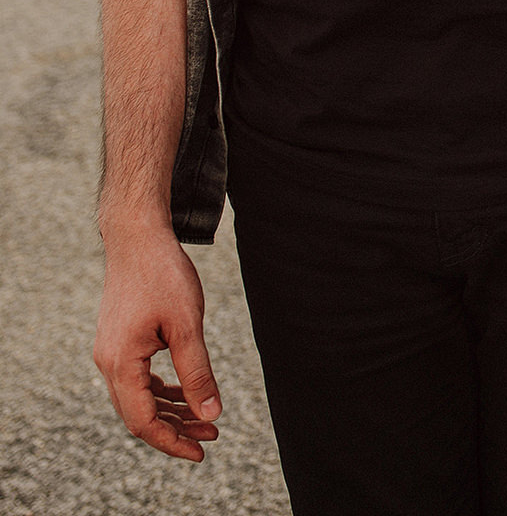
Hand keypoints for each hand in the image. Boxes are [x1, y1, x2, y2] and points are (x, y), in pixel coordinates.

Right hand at [93, 226, 221, 460]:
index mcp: (120, 363)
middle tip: (212, 435)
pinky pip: (139, 379)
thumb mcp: (187, 326)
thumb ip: (197, 372)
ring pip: (139, 398)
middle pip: (139, 414)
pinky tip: (187, 393)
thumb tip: (211, 412)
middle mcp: (109, 363)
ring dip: (172, 410)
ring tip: (207, 418)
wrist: (138, 239)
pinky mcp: (120, 341)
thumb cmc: (163, 276)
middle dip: (176, 429)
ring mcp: (112, 352)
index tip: (201, 452)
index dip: (172, 442)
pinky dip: (162, 390)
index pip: (143, 421)